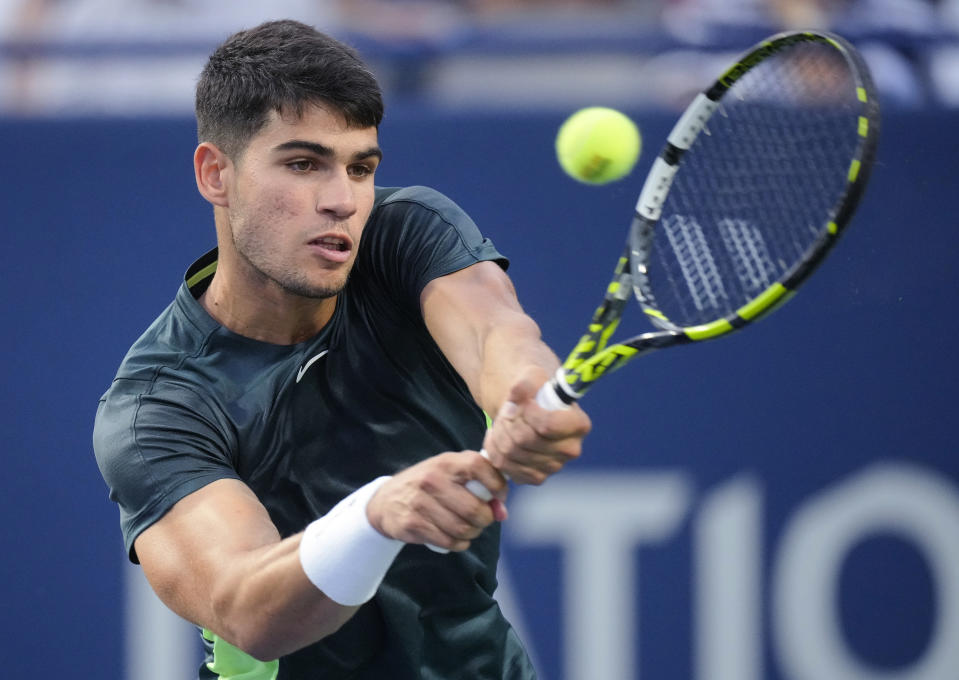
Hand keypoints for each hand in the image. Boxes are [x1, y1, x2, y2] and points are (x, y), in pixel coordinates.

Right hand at [365, 452, 507, 551]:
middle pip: (475, 508)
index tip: (498, 496)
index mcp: (446, 462)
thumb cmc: (428, 485)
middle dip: (486, 519)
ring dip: (472, 533)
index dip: (497, 484)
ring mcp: (420, 502)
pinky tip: (456, 538)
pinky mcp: (412, 524)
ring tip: (468, 528)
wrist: (386, 501)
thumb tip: (502, 511)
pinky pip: (449, 542)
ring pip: (463, 529)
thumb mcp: (449, 473)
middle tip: (482, 519)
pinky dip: (459, 544)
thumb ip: (478, 483)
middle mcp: (432, 479)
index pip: (480, 466)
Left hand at [482, 365, 591, 484]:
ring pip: (511, 453)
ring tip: (503, 419)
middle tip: (509, 409)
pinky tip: (499, 435)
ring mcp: (553, 466)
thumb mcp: (532, 376)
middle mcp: (570, 450)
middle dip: (510, 420)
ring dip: (500, 432)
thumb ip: (525, 383)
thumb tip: (515, 396)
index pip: (548, 425)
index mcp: (578, 424)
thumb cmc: (536, 391)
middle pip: (525, 439)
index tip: (524, 402)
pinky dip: (494, 448)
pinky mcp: (535, 476)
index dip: (528, 413)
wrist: (528, 407)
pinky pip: (504, 466)